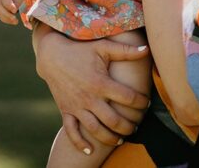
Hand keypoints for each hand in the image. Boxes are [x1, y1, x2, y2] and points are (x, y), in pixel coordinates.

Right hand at [33, 26, 149, 151]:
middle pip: (114, 120)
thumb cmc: (80, 50)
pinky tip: (90, 151)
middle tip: (136, 126)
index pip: (128, 98)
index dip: (142, 102)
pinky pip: (72, 131)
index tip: (147, 103)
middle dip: (129, 127)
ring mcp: (77, 106)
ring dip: (110, 138)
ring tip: (121, 139)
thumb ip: (125, 51)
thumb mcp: (103, 47)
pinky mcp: (66, 110)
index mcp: (101, 83)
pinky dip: (80, 143)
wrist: (52, 56)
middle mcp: (89, 98)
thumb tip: (147, 49)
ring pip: (96, 130)